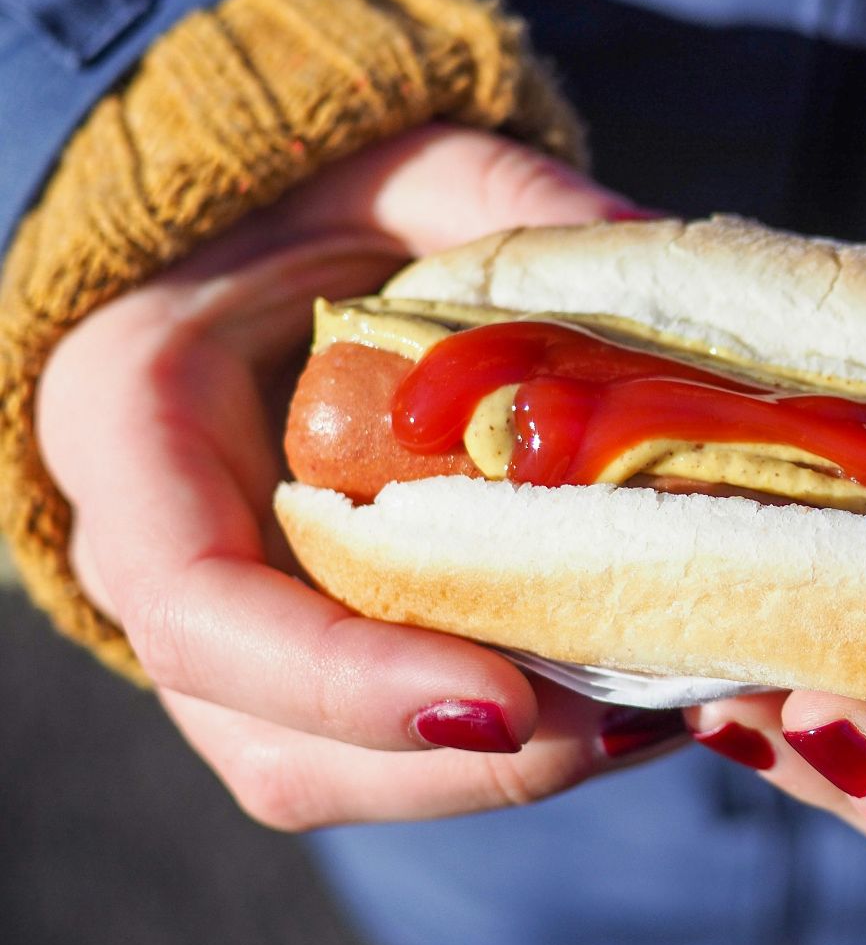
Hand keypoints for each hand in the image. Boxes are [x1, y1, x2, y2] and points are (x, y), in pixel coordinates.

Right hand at [37, 124, 686, 829]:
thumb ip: (502, 200)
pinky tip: (632, 705)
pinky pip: (385, 750)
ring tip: (656, 721)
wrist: (260, 250)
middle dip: (451, 762)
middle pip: (269, 736)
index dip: (341, 680)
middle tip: (631, 724)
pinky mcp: (306, 658)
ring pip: (330, 774)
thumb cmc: (313, 201)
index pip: (195, 603)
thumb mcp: (397, 165)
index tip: (503, 700)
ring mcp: (226, 631)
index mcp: (130, 424)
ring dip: (494, 778)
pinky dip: (507, 752)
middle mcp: (155, 558)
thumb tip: (648, 250)